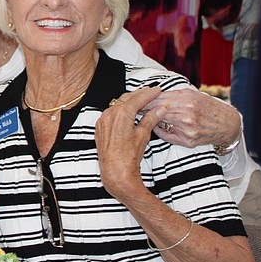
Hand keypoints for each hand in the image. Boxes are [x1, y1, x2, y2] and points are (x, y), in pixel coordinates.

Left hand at [95, 87, 163, 202]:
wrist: (115, 171)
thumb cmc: (130, 155)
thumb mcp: (143, 135)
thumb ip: (151, 119)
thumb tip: (160, 108)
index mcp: (122, 113)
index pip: (138, 98)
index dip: (149, 93)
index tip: (157, 89)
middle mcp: (109, 114)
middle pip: (126, 99)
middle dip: (139, 95)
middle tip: (150, 92)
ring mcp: (102, 120)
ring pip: (117, 105)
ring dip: (129, 102)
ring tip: (141, 101)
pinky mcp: (99, 127)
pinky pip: (110, 114)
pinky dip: (120, 111)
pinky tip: (128, 113)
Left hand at [142, 89, 239, 147]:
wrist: (227, 124)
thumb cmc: (207, 106)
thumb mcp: (191, 94)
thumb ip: (171, 94)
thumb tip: (151, 93)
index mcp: (186, 101)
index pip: (157, 100)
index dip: (143, 100)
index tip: (133, 99)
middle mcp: (186, 115)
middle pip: (156, 112)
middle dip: (143, 110)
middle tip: (132, 108)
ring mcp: (186, 130)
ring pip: (159, 124)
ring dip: (148, 120)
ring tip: (140, 117)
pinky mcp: (187, 141)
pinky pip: (165, 135)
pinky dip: (158, 130)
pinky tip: (154, 126)